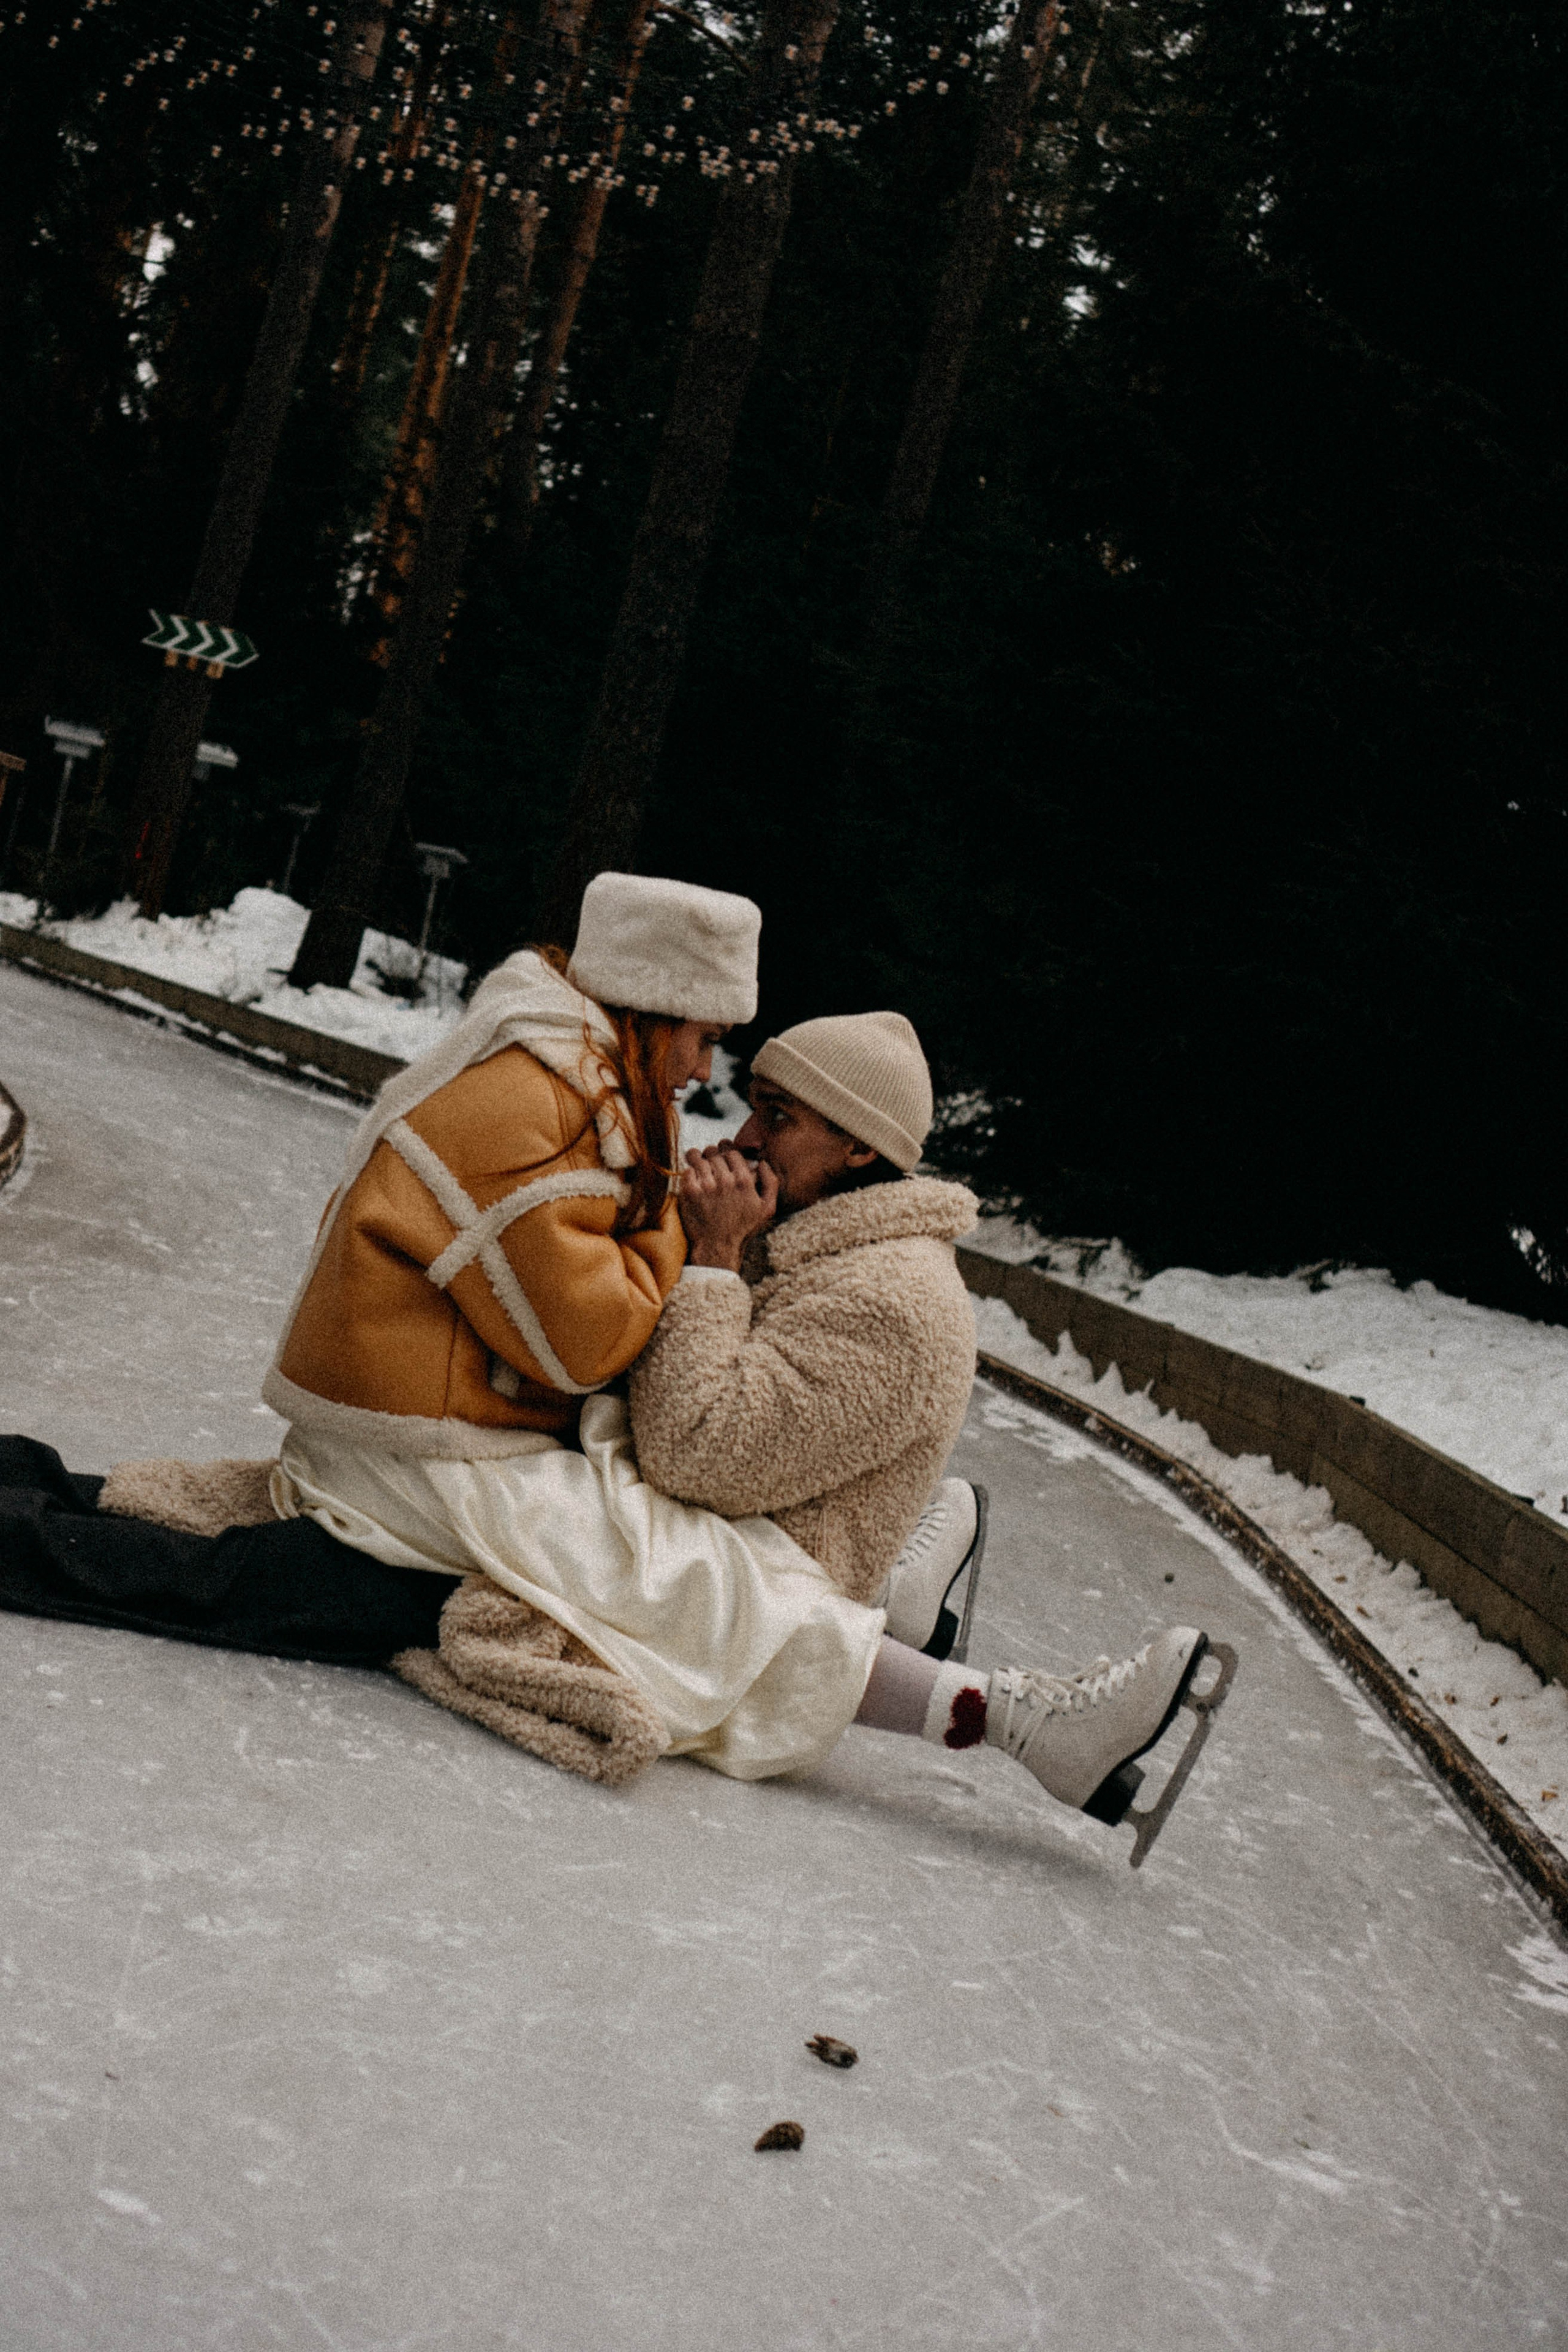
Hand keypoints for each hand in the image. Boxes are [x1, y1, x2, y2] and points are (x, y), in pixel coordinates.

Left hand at [678, 1145, 777, 1271]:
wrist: (718, 1247)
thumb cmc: (742, 1229)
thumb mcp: (767, 1209)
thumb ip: (771, 1183)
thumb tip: (763, 1163)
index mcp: (744, 1181)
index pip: (732, 1152)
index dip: (726, 1151)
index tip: (722, 1155)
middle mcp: (725, 1181)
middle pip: (714, 1153)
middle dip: (711, 1155)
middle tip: (709, 1161)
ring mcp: (706, 1186)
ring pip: (699, 1158)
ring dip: (697, 1158)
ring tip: (697, 1162)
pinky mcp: (690, 1192)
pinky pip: (687, 1171)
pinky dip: (689, 1172)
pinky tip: (692, 1177)